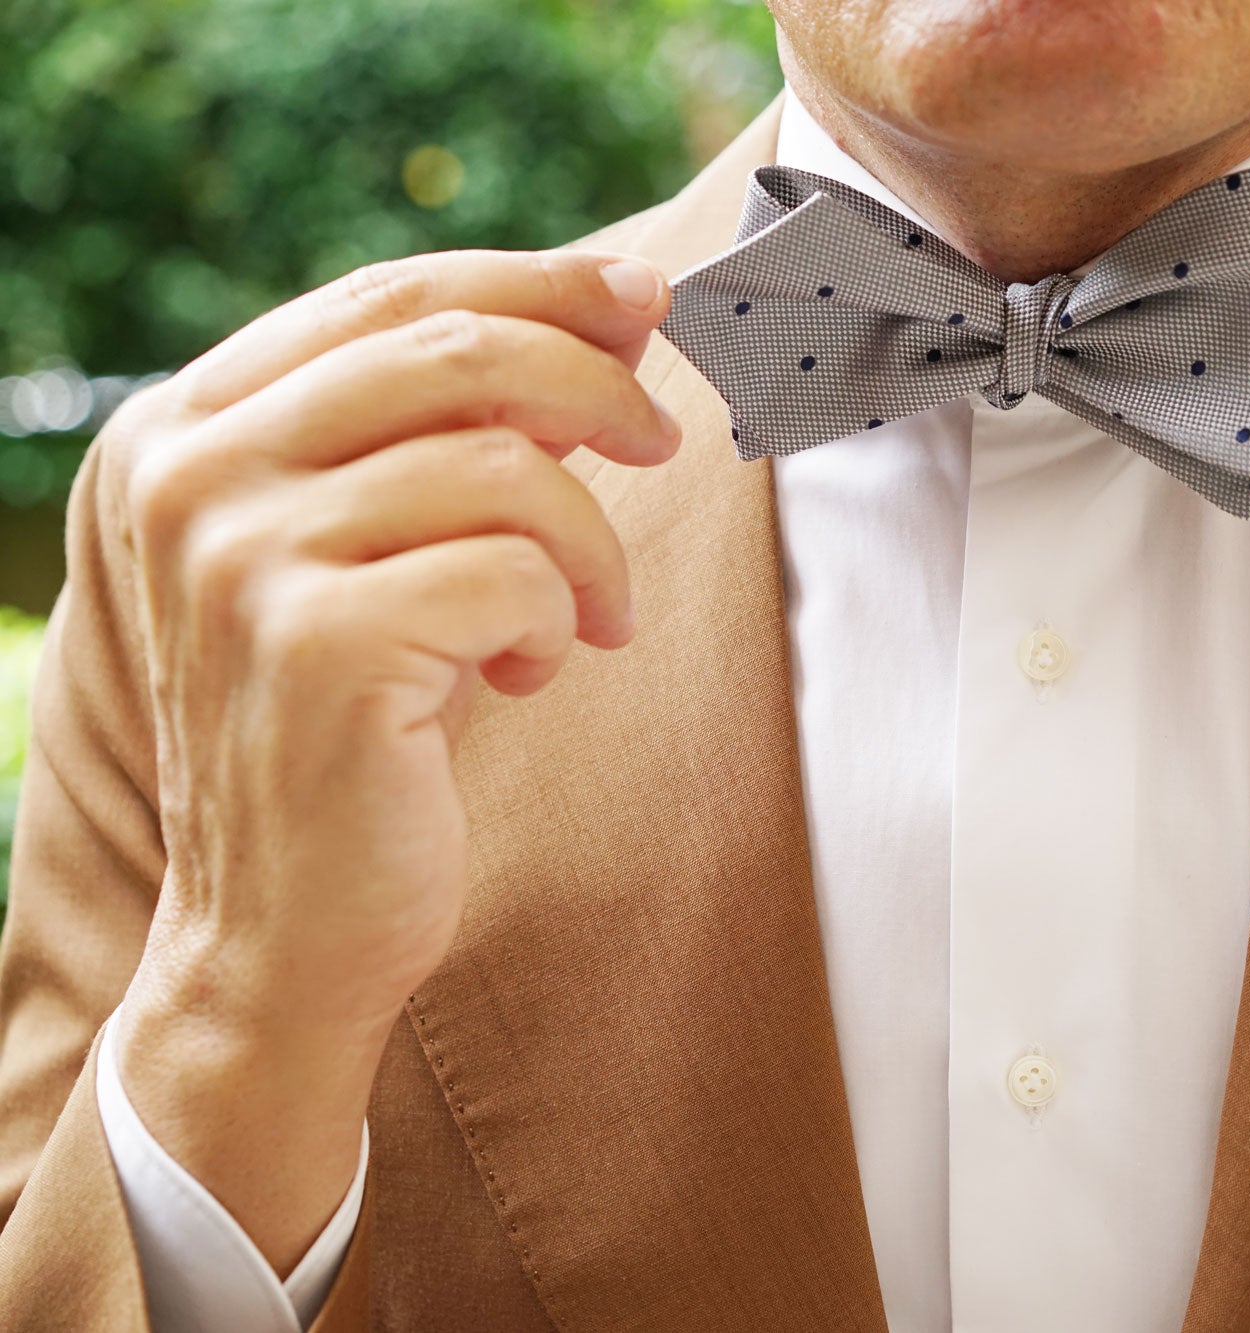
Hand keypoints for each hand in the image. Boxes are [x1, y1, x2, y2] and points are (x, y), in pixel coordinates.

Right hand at [109, 249, 677, 1271]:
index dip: (534, 283)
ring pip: (503, 463)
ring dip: (591, 540)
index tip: (642, 300)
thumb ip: (448, 435)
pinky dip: (560, 615)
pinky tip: (530, 673)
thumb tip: (607, 326)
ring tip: (593, 614)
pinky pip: (515, 571)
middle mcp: (189, 475)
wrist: (285, 928)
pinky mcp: (318, 644)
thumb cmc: (357, 724)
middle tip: (663, 444)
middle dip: (594, 383)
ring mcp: (240, 557)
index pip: (385, 296)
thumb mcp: (383, 552)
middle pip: (450, 348)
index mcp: (187, 428)